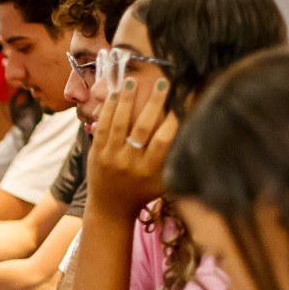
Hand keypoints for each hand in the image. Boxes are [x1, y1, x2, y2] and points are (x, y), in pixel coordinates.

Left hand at [88, 75, 179, 218]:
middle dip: (153, 103)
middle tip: (162, 82)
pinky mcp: (95, 153)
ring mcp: (110, 157)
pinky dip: (108, 109)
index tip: (181, 101)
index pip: (163, 141)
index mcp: (149, 171)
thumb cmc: (143, 193)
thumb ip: (174, 161)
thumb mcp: (163, 182)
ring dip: (127, 100)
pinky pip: (102, 127)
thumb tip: (193, 133)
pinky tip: (115, 94)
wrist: (110, 209)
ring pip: (119, 123)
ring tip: (132, 81)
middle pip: (142, 128)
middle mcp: (129, 163)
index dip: (172, 121)